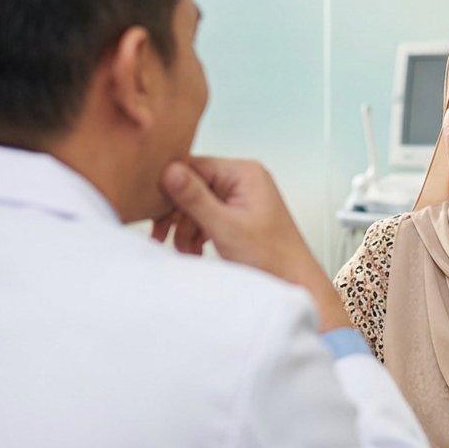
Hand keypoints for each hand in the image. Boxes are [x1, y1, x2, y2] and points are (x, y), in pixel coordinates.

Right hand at [154, 157, 350, 332]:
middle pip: (192, 185)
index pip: (193, 166)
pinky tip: (195, 250)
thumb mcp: (225, 226)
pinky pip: (206, 216)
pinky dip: (196, 234)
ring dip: (185, 228)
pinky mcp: (237, 214)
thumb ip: (195, 198)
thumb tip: (169, 171)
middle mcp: (243, 180)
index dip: (170, 188)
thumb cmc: (273, 257)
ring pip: (196, 204)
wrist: (294, 282)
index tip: (154, 210)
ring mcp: (240, 197)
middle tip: (162, 234)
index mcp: (244, 173)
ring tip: (186, 250)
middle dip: (177, 214)